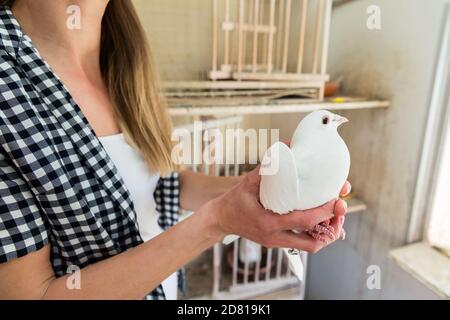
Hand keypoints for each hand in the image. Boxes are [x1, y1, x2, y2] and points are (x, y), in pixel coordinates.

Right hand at [207, 167, 349, 252]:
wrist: (219, 220)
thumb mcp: (247, 182)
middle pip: (313, 243)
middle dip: (333, 227)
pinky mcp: (278, 243)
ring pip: (311, 246)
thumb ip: (267, 167)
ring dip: (327, 232)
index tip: (336, 198)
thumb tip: (289, 145)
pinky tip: (322, 219)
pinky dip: (316, 233)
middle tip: (341, 208)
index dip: (324, 211)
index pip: (304, 221)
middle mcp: (275, 238)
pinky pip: (303, 243)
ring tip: (336, 214)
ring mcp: (277, 243)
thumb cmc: (233, 200)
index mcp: (268, 223)